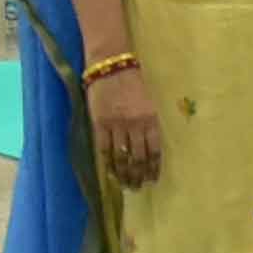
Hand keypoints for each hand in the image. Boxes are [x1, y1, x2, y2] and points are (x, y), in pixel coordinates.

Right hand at [88, 60, 164, 187]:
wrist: (111, 66)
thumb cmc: (133, 83)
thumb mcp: (148, 103)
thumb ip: (149, 125)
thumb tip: (149, 150)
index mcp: (150, 119)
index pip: (154, 151)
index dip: (153, 168)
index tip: (151, 179)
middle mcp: (134, 124)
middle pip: (137, 158)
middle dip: (137, 175)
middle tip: (137, 186)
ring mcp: (115, 125)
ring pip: (120, 157)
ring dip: (123, 174)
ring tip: (124, 184)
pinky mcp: (99, 124)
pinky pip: (104, 149)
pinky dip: (107, 163)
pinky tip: (110, 172)